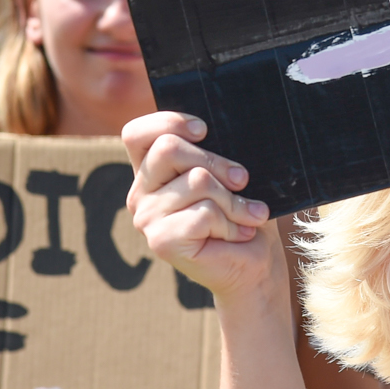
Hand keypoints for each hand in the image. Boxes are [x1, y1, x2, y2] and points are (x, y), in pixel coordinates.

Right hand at [123, 111, 280, 304]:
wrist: (254, 266)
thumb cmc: (242, 215)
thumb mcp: (226, 175)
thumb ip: (211, 153)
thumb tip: (216, 131)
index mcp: (150, 172)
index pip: (136, 134)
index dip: (169, 122)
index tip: (204, 130)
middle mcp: (141, 193)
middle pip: (169, 148)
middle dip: (217, 162)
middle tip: (242, 181)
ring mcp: (147, 218)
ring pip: (197, 180)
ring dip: (233, 200)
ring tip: (245, 216)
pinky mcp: (161, 241)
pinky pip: (205, 213)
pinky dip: (231, 223)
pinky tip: (237, 235)